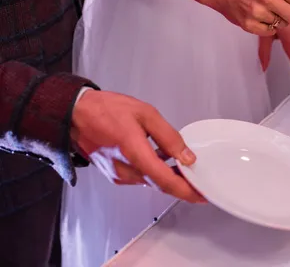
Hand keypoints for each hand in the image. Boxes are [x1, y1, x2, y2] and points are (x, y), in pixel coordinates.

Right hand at [71, 90, 204, 203]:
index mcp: (134, 153)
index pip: (165, 181)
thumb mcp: (145, 114)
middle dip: (181, 185)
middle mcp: (124, 170)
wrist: (74, 113)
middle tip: (198, 180)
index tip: (201, 194)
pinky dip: (155, 172)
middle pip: (160, 185)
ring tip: (185, 168)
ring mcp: (118, 174)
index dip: (186, 190)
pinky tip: (163, 161)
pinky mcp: (114, 174)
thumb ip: (168, 136)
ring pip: (150, 182)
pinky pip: (140, 177)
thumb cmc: (105, 110)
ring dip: (168, 178)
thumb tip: (186, 156)